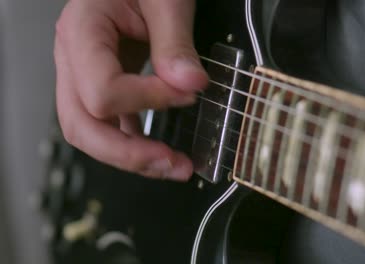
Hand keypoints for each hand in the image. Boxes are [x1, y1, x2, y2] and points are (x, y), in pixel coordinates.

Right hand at [54, 0, 207, 180]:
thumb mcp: (165, 1)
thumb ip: (175, 43)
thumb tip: (189, 84)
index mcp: (82, 31)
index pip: (102, 90)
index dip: (148, 100)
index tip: (186, 93)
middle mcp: (74, 57)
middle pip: (82, 125)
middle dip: (128, 153)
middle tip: (171, 163)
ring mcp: (84, 73)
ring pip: (90, 132)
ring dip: (131, 157)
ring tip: (171, 165)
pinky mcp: (102, 83)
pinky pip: (108, 123)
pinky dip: (132, 142)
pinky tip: (158, 151)